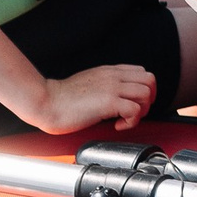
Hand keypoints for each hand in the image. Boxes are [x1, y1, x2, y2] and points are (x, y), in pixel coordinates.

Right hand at [31, 63, 156, 134]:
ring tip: (125, 119)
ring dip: (141, 110)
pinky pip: (135, 110)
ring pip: (146, 93)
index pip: (142, 72)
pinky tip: (117, 125)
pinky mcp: (109, 102)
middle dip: (148, 99)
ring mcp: (112, 88)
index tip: (134, 103)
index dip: (144, 89)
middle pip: (150, 80)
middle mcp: (114, 77)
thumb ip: (105, 84)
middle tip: (134, 112)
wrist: (46, 102)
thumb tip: (117, 95)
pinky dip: (131, 121)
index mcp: (110, 71)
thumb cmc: (63, 98)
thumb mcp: (89, 82)